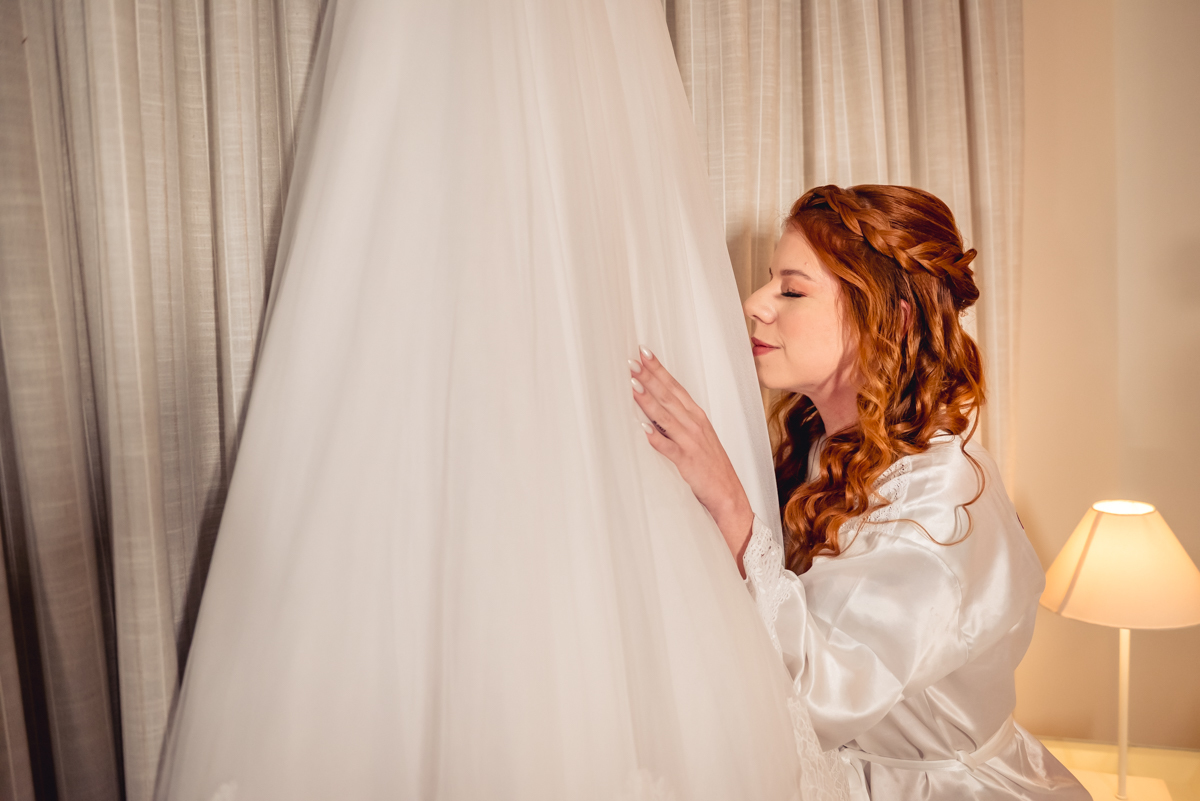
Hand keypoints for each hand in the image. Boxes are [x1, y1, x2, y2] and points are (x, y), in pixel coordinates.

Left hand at [630, 347, 754, 572]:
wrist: (728, 494)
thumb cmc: (710, 465)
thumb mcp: (695, 437)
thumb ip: (676, 422)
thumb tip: (650, 410)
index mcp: (697, 416)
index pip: (674, 387)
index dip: (659, 370)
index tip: (644, 354)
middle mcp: (695, 424)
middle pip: (668, 396)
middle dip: (650, 377)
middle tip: (633, 362)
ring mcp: (691, 442)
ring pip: (666, 417)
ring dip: (649, 401)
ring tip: (633, 386)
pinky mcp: (688, 461)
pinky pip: (670, 448)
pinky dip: (657, 438)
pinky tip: (644, 429)